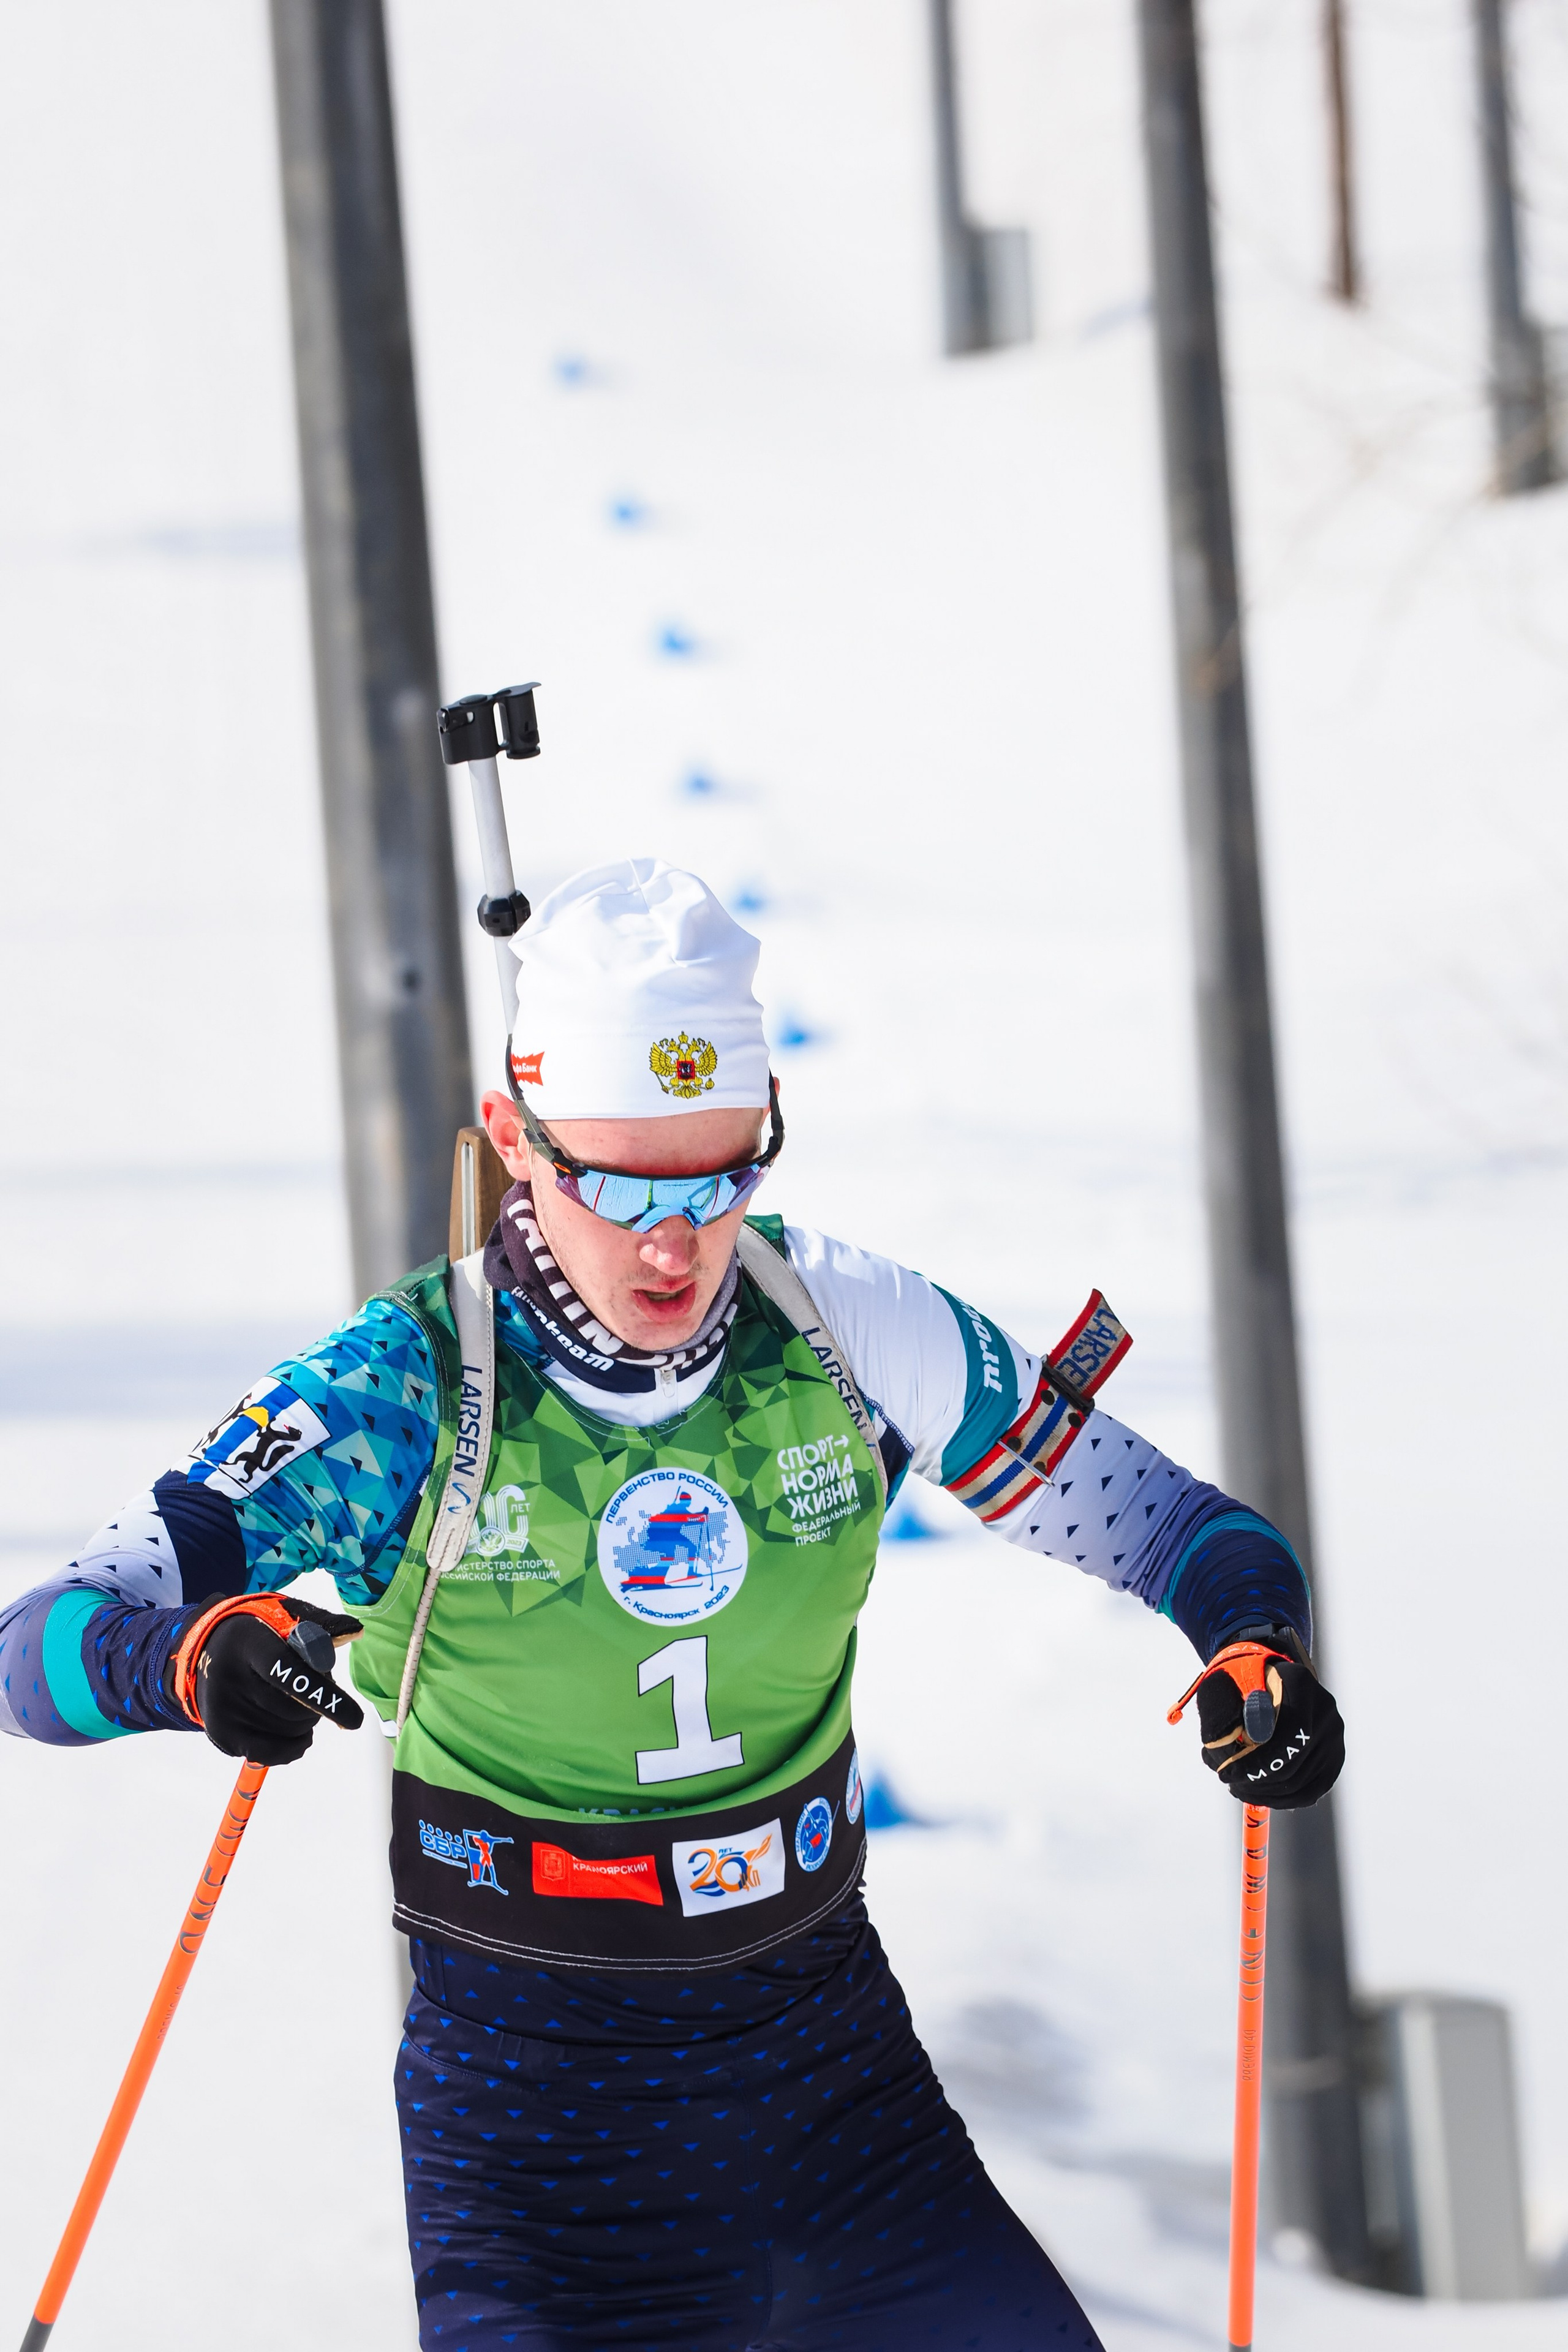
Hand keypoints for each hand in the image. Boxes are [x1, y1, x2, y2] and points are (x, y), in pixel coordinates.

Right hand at [168, 1594, 363, 1765]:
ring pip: (288, 1732)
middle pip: (293, 1709)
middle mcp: (230, 1678)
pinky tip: (300, 1733)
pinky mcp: (221, 1735)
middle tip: (314, 1688)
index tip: (354, 1719)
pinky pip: (271, 1754)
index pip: (287, 1672)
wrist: (208, 1649)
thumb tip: (356, 1632)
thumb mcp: (285, 1616)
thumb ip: (320, 1626)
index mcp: (250, 1642)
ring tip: (295, 1701)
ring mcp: (223, 1710)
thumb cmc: (261, 1633)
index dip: (322, 1695)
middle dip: (318, 1705)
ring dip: (306, 1722)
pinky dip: (294, 1746)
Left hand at [1177, 1632, 1344, 1809]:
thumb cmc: (1242, 1682)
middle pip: (1293, 1766)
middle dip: (1256, 1782)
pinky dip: (1282, 1799)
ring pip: (1300, 1784)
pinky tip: (1259, 1794)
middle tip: (1230, 1783)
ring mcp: (1333, 1735)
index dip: (1256, 1763)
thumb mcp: (1225, 1684)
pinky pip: (1310, 1792)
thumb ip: (1221, 1714)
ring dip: (1265, 1794)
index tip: (1225, 1774)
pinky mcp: (1334, 1757)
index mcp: (1299, 1685)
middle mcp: (1324, 1709)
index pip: (1287, 1738)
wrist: (1269, 1677)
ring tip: (1239, 1787)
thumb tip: (1224, 1748)